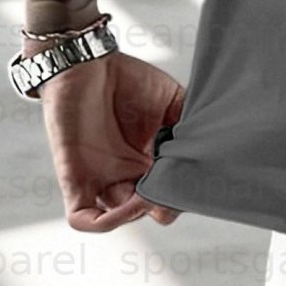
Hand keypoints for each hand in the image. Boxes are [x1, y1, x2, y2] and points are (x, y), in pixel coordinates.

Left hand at [37, 50, 185, 231]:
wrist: (88, 63)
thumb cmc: (129, 81)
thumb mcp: (173, 102)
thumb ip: (188, 127)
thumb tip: (210, 147)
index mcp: (148, 161)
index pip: (168, 194)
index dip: (181, 195)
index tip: (194, 181)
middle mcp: (125, 175)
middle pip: (147, 210)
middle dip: (164, 206)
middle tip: (175, 186)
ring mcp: (100, 179)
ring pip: (119, 219)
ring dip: (140, 213)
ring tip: (155, 191)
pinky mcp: (75, 179)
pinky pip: (83, 218)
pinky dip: (105, 223)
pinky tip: (129, 205)